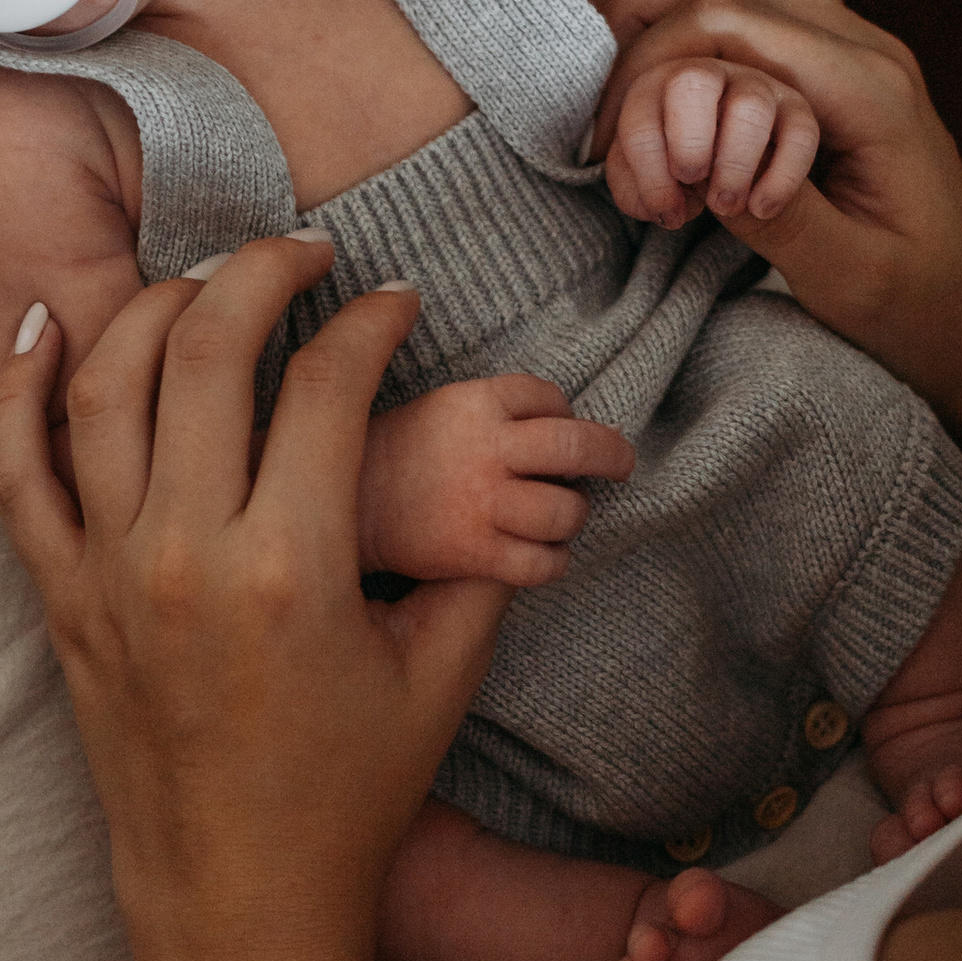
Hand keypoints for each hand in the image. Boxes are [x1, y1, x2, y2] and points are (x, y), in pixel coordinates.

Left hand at [0, 239, 511, 960]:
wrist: (239, 898)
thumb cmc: (348, 795)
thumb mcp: (442, 676)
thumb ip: (478, 564)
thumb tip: (505, 475)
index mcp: (292, 567)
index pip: (327, 383)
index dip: (370, 321)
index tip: (394, 303)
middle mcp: (187, 553)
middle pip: (208, 347)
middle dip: (263, 271)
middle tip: (305, 256)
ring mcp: (108, 571)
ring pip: (107, 382)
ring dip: (159, 306)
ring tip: (209, 284)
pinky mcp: (60, 597)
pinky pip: (16, 467)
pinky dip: (21, 384)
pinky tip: (55, 322)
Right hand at [357, 375, 634, 586]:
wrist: (340, 510)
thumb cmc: (393, 455)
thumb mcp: (439, 408)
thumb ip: (494, 411)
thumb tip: (562, 423)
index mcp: (473, 403)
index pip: (548, 397)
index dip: (563, 411)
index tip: (559, 426)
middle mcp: (484, 449)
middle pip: (577, 446)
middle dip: (611, 455)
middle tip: (621, 462)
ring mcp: (482, 502)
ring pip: (566, 511)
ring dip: (574, 515)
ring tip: (561, 517)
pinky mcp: (475, 552)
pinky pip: (542, 563)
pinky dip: (553, 562)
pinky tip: (541, 556)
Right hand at [592, 0, 961, 432]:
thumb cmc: (920, 310)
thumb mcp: (849, 280)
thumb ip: (779, 218)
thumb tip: (696, 165)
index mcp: (870, 91)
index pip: (725, 21)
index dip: (646, 70)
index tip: (609, 149)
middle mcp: (867, 46)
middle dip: (640, 29)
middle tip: (607, 118)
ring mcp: (859, 41)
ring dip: (662, 0)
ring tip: (627, 84)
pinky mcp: (843, 56)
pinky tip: (671, 69)